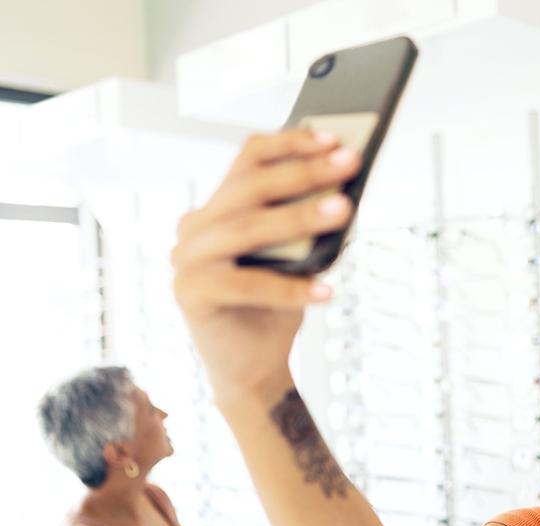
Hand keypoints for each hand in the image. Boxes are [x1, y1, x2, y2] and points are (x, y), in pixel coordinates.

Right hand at [171, 129, 360, 402]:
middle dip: (304, 172)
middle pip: (250, 188)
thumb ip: (306, 224)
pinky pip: (246, 284)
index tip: (334, 138)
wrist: (253, 368)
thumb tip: (345, 188)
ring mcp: (186, 259)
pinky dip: (290, 289)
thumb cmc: (277, 307)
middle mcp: (194, 227)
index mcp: (216, 208)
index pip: (248, 158)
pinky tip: (326, 290)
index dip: (290, 144)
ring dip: (300, 217)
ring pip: (247, 228)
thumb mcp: (296, 257)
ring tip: (344, 210)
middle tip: (349, 163)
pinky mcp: (189, 294)